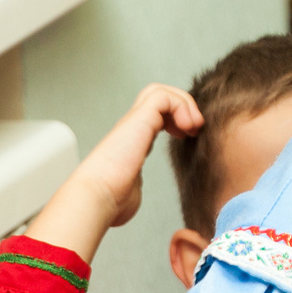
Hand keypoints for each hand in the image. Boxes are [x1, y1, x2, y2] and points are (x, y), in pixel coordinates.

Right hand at [23, 83, 202, 265]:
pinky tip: (186, 127)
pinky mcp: (139, 119)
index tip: (187, 137)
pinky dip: (180, 106)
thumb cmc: (110, 201)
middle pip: (157, 97)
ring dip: (183, 103)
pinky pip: (163, 97)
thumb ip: (136, 184)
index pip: (155, 117)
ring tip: (192, 126)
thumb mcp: (131, 190)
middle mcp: (132, 129)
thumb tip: (133, 191)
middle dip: (182, 106)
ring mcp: (134, 122)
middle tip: (194, 128)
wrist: (96, 198)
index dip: (176, 120)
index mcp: (132, 143)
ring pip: (159, 91)